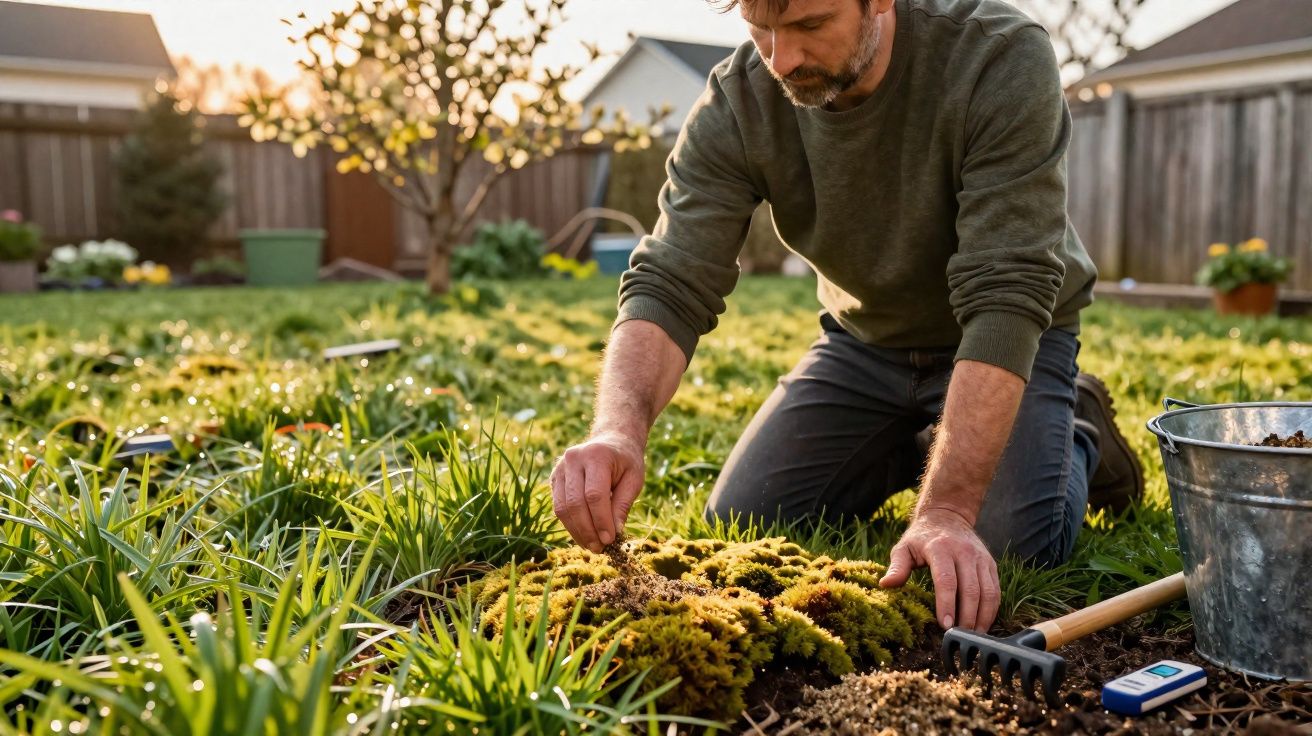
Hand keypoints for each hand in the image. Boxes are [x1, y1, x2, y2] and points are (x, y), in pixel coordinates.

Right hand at [549, 431, 644, 551]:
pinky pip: (558, 507)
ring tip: (592, 546)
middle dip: (588, 530)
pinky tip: (583, 535)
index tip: (610, 539)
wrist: (611, 441)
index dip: (601, 520)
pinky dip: (570, 525)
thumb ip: (623, 504)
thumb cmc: (626, 462)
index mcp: (596, 455)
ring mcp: (560, 468)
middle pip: (575, 503)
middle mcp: (573, 459)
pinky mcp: (554, 478)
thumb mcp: (634, 479)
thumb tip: (614, 533)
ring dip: (577, 531)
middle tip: (600, 548)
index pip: (594, 495)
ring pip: (563, 508)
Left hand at [878, 508, 999, 631]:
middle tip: (959, 636)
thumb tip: (886, 584)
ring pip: (988, 592)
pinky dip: (992, 609)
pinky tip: (982, 624)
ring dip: (982, 617)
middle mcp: (964, 552)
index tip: (945, 625)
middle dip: (966, 616)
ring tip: (972, 635)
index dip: (946, 604)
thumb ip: (897, 566)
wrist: (948, 516)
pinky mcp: (990, 564)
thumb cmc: (922, 537)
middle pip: (970, 590)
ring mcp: (980, 558)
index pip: (946, 580)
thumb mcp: (904, 547)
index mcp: (941, 549)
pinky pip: (995, 590)